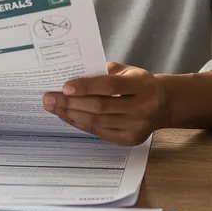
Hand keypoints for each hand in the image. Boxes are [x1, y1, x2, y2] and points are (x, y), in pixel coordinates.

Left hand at [42, 62, 167, 145]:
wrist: (163, 104)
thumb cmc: (138, 83)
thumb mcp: (127, 71)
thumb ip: (103, 72)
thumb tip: (71, 78)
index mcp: (143, 85)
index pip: (111, 86)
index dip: (87, 87)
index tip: (65, 86)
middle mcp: (143, 107)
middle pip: (100, 107)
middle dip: (71, 103)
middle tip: (48, 97)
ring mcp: (137, 126)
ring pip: (97, 122)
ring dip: (71, 114)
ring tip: (53, 107)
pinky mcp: (130, 139)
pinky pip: (99, 132)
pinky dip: (80, 124)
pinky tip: (67, 116)